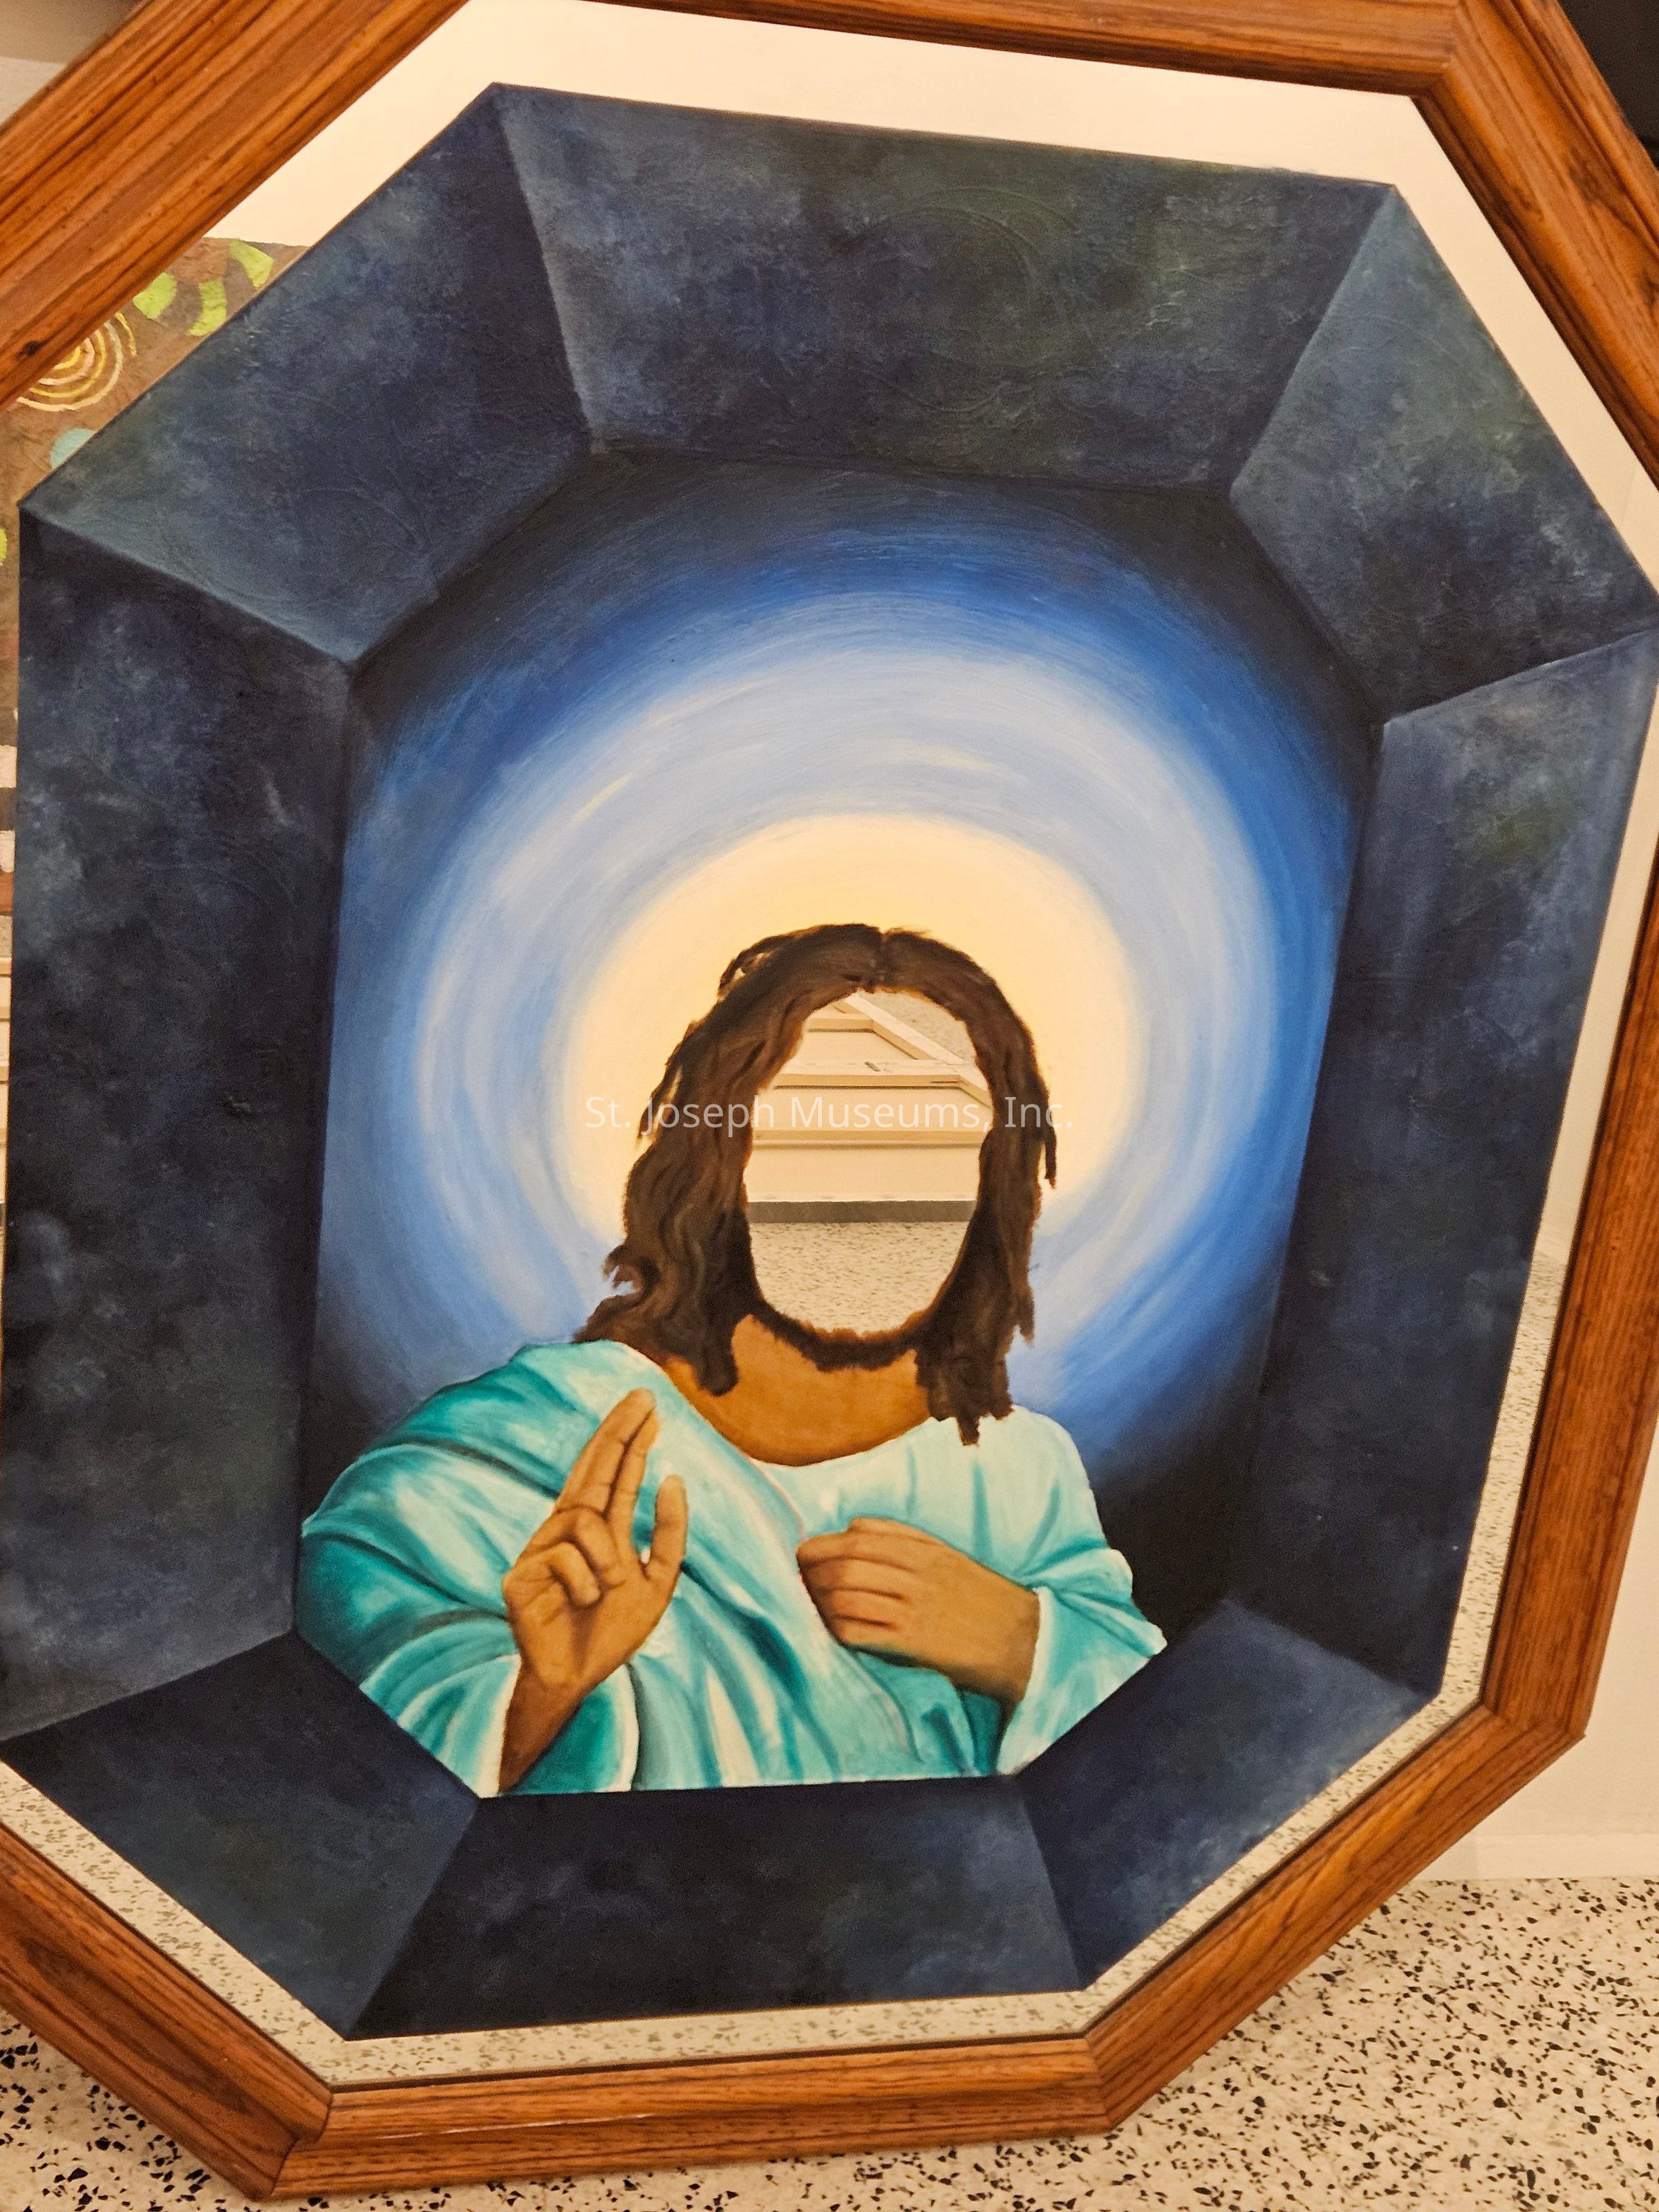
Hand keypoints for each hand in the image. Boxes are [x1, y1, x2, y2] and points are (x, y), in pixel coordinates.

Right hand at [499, 1387, 687, 1789]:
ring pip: (585, 1519)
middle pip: (593, 1467)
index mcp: (599, 1529)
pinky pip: (564, 1556)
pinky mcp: (521, 1574)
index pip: (616, 1474)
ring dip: (609, 1556)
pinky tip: (583, 1601)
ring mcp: (542, 1548)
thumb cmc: (611, 1632)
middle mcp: (569, 1529)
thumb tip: (673, 1478)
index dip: (632, 1439)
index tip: (650, 1406)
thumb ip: (667, 1534)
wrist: (576, 1679)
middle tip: (643, 1397)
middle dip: (619, 1430)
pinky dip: (586, 1581)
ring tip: (610, 1587)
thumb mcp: (658, 1582)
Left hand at [797, 1518, 1038, 1708]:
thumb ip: (902, 1537)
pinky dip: (837, 1629)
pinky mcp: (914, 1644)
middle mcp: (916, 1575)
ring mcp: (914, 1610)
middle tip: (796, 1582)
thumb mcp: (948, 1556)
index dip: (822, 1545)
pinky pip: (860, 1632)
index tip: (803, 1554)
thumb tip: (851, 1526)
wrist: (1025, 1641)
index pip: (858, 1537)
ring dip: (819, 1601)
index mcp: (924, 1550)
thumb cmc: (982, 1598)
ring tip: (809, 1607)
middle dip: (811, 1573)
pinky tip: (831, 1631)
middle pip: (845, 1565)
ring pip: (847, 1596)